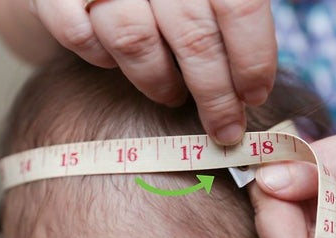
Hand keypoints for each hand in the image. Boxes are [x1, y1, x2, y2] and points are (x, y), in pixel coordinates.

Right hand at [30, 0, 276, 144]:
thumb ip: (228, 18)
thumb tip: (254, 82)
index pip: (239, 7)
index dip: (252, 58)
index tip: (255, 95)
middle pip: (194, 36)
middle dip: (216, 95)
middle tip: (225, 128)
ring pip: (136, 40)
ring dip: (159, 81)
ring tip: (173, 94)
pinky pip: (80, 36)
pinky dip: (100, 57)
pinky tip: (115, 62)